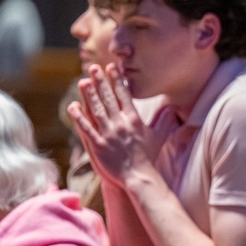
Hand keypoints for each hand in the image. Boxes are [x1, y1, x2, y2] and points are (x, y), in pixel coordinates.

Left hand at [67, 63, 175, 187]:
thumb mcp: (158, 136)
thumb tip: (172, 107)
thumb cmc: (148, 157)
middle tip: (94, 67)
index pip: (124, 95)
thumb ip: (163, 120)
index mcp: (133, 119)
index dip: (117, 80)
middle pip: (108, 98)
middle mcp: (120, 124)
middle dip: (101, 81)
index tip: (112, 68)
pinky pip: (86, 128)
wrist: (139, 177)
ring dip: (88, 94)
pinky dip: (78, 117)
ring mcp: (107, 134)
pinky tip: (73, 106)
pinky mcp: (97, 146)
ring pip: (95, 110)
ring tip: (83, 81)